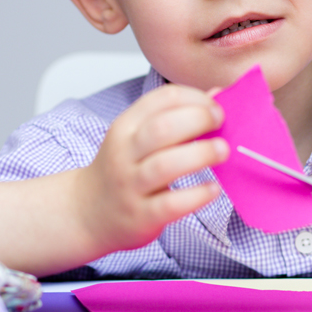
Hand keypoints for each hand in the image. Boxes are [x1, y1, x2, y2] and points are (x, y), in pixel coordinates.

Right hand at [74, 84, 227, 255]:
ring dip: (200, 154)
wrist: (88, 213)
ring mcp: (131, 186)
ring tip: (223, 151)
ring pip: (165, 165)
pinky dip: (196, 195)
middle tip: (220, 124)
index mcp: (126, 127)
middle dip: (198, 119)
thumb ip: (175, 116)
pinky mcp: (141, 216)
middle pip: (162, 128)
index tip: (216, 107)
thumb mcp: (138, 137)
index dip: (196, 98)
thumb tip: (217, 95)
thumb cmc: (123, 170)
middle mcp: (124, 154)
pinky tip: (213, 189)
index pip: (162, 99)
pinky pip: (170, 204)